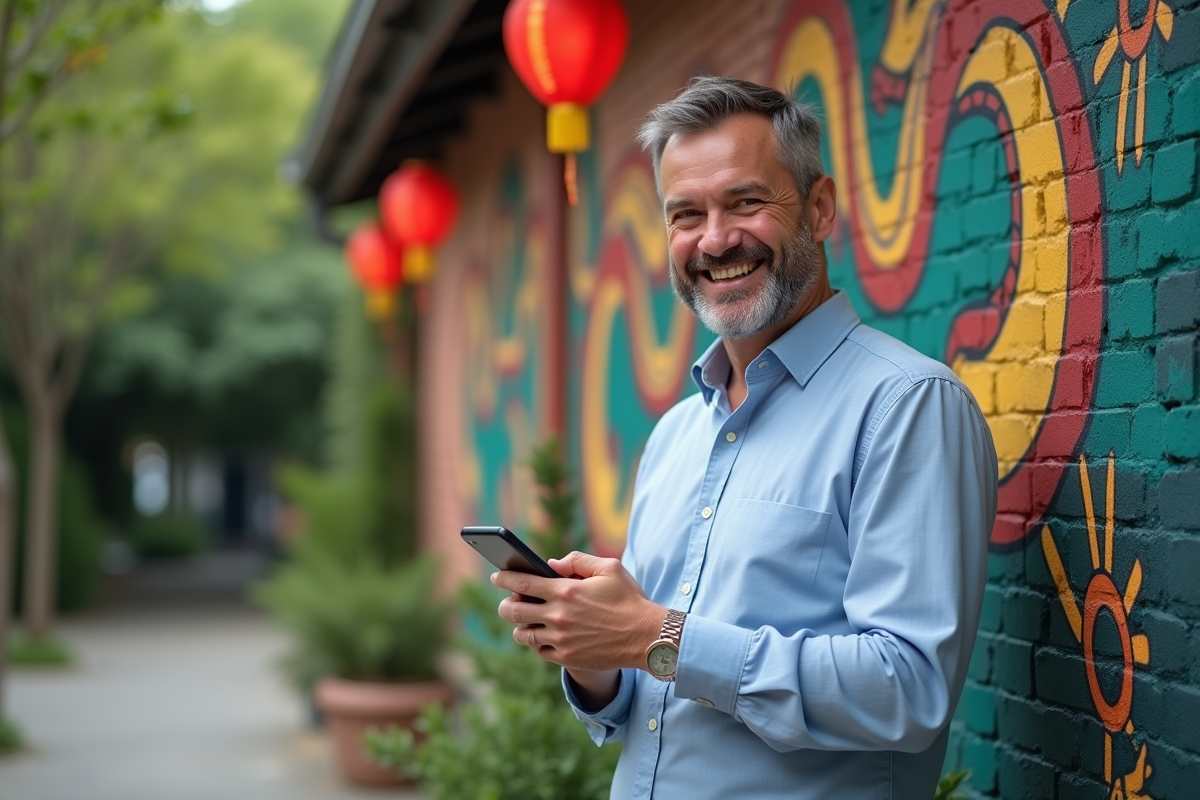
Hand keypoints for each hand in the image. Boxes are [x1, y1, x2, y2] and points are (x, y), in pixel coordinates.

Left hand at [492, 551, 665, 672]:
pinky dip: (537, 643)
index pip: (522, 583)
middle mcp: (558, 616)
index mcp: (566, 591)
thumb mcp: (609, 568)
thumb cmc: (629, 599)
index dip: (504, 578)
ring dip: (520, 626)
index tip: (496, 575)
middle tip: (508, 602)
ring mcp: (561, 640)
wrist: (648, 637)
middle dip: (505, 605)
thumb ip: (577, 561)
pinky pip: (540, 651)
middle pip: (513, 611)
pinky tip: (543, 635)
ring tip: (525, 621)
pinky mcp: (567, 658)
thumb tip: (552, 564)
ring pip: (523, 635)